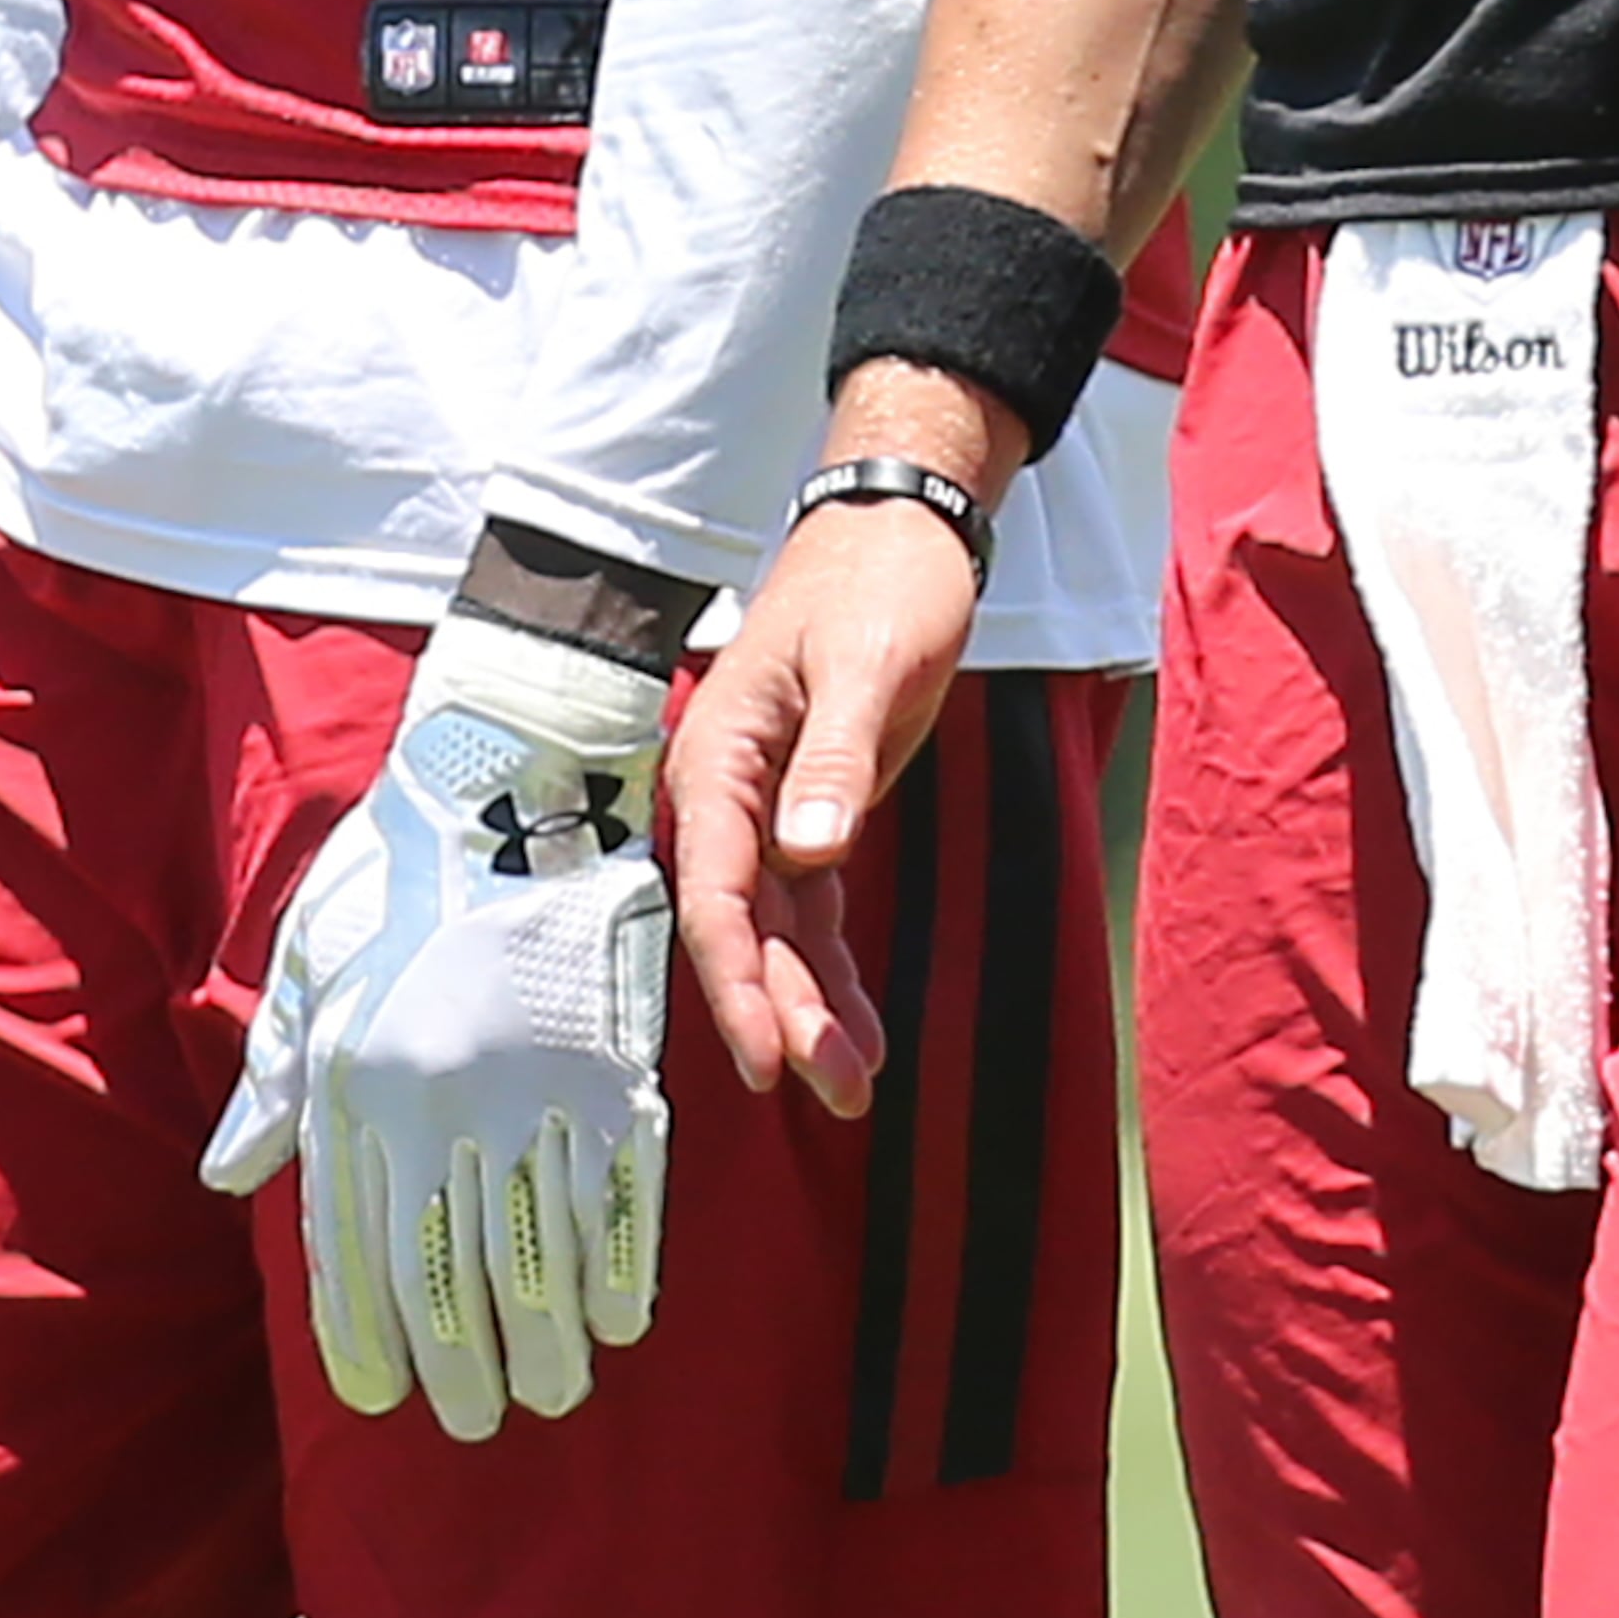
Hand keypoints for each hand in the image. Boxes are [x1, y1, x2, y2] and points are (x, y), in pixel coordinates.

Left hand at [202, 608, 671, 1441]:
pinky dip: (621, 1273)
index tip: (389, 1396)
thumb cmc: (396, 871)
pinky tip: (618, 1317)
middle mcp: (433, 1107)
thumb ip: (275, 1084)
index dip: (371, 1341)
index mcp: (353, 1087)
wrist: (510, 773)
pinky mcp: (608, 1062)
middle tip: (479, 1414)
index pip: (355, 1257)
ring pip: (537, 1260)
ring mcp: (527, 1090)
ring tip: (553, 1388)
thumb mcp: (310, 967)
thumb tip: (231, 1178)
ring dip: (547, 1345)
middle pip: (449, 1284)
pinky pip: (619, 1199)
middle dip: (463, 1370)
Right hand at [667, 489, 979, 1111]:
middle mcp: (730, 793)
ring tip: (853, 1089)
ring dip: (809, 1006)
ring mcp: (768, 807)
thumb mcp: (868, 663)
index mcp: (721, 754)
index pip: (716, 890)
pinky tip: (861, 1033)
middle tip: (834, 1089)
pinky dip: (832, 969)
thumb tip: (805, 852)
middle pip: (744, 927)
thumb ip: (835, 758)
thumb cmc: (880, 581)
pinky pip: (810, 910)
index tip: (768, 1056)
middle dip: (783, 1012)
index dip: (738, 980)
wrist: (902, 528)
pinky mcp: (811, 812)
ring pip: (776, 931)